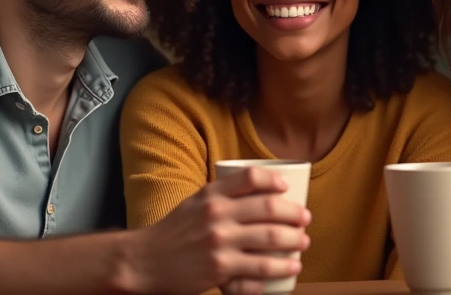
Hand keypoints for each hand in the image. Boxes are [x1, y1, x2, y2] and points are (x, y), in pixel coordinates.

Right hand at [131, 166, 311, 294]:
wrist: (145, 260)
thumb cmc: (174, 231)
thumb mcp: (195, 202)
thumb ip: (223, 194)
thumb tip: (262, 190)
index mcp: (212, 195)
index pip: (251, 178)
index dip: (275, 181)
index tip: (288, 189)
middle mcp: (217, 216)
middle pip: (269, 209)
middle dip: (295, 215)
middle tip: (305, 219)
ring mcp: (220, 244)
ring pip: (271, 241)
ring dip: (294, 243)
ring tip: (303, 245)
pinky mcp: (220, 270)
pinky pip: (258, 271)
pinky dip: (278, 271)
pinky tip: (289, 269)